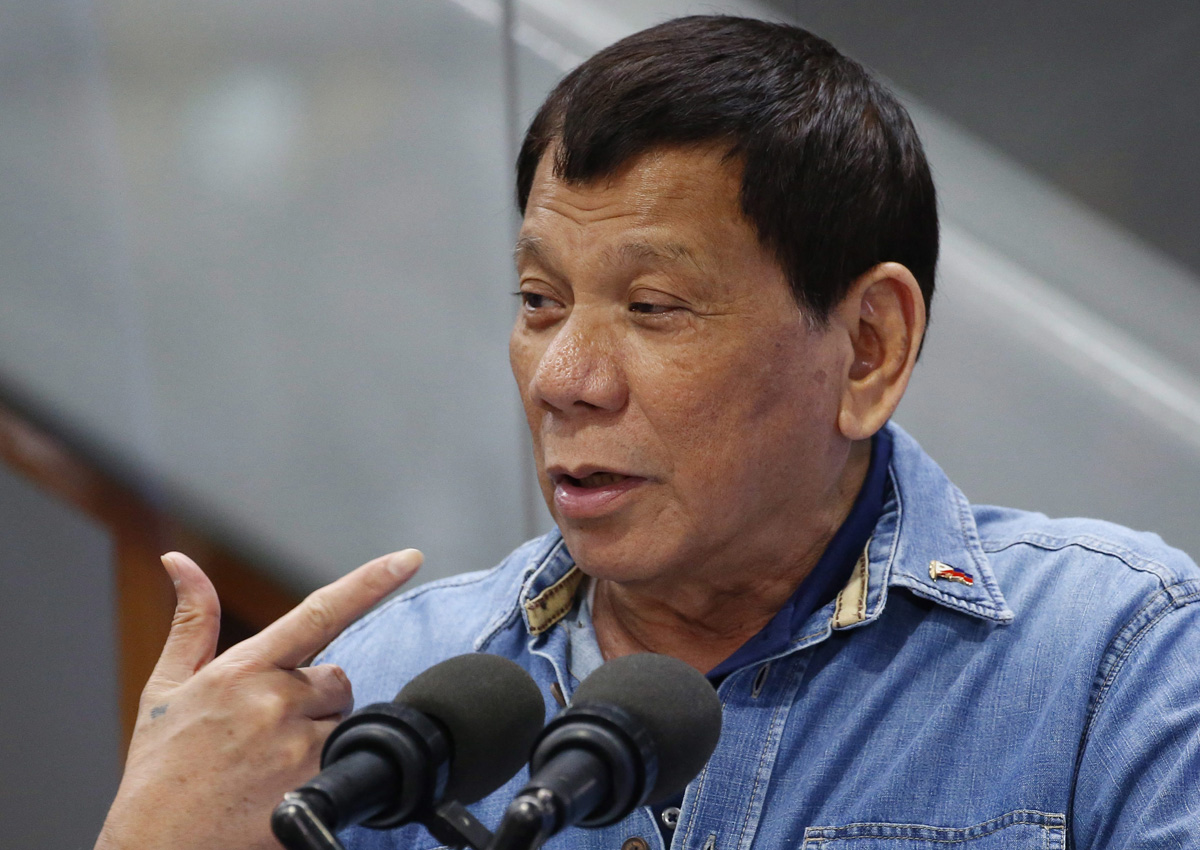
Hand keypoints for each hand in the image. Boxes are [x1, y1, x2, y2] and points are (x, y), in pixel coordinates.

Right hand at [94, 548, 421, 849]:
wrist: (155, 848)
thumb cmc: (160, 771)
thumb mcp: (165, 689)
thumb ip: (193, 621)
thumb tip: (181, 562)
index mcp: (242, 670)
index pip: (320, 612)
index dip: (371, 581)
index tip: (409, 557)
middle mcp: (275, 702)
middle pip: (338, 677)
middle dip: (316, 696)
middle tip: (268, 728)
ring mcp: (297, 746)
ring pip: (345, 718)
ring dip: (322, 732)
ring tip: (270, 759)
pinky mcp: (314, 785)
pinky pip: (347, 759)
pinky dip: (326, 767)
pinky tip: (283, 782)